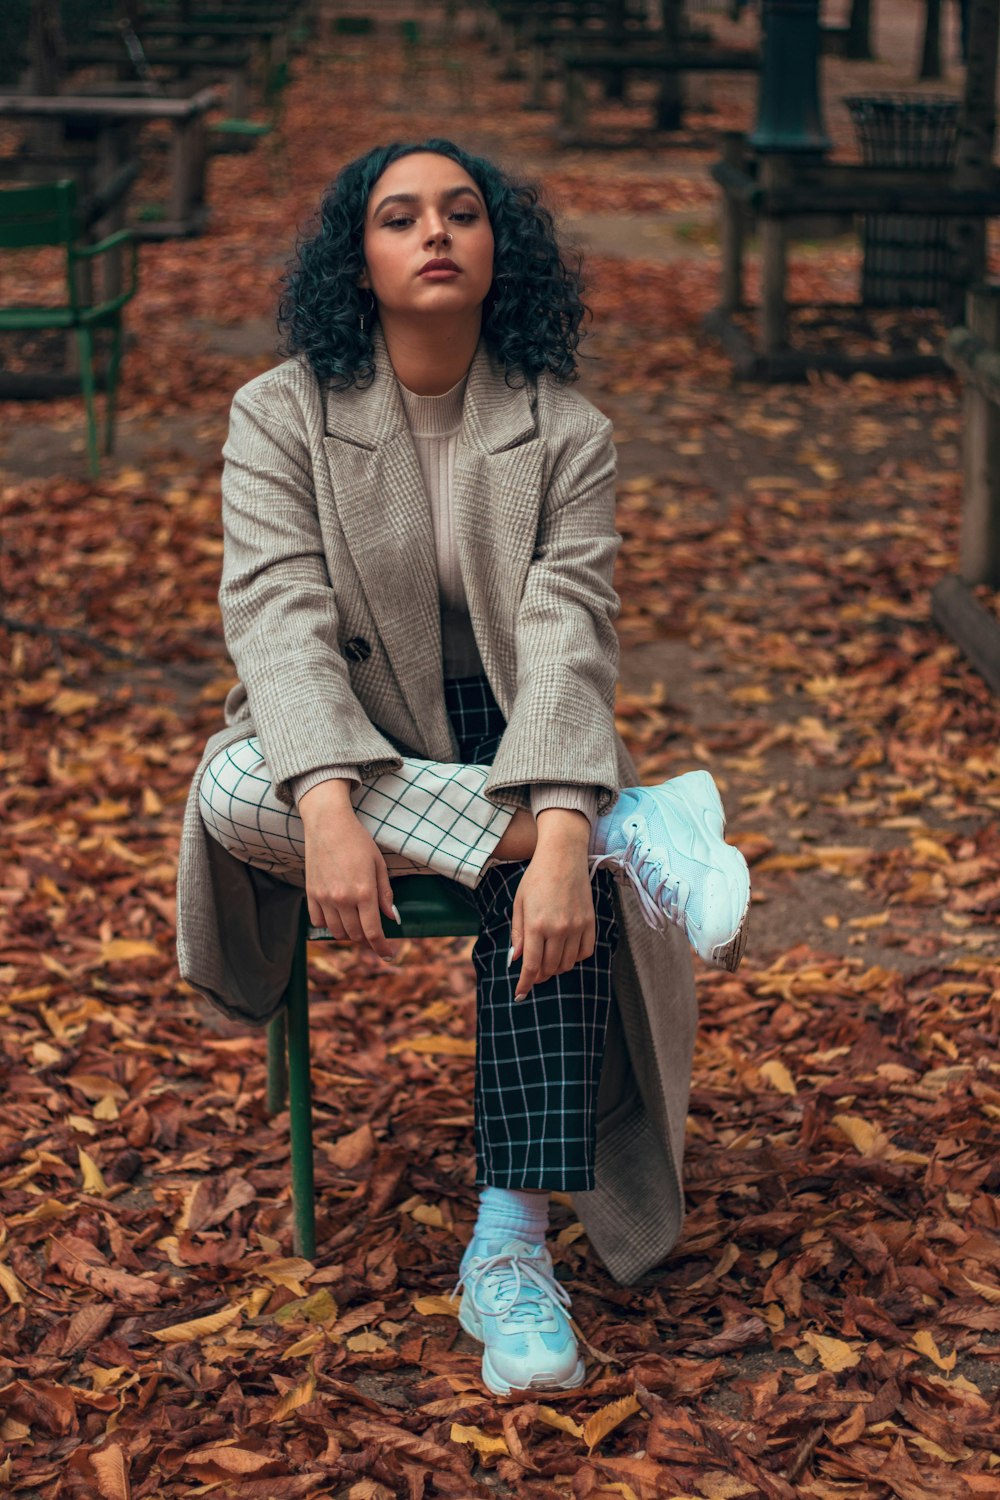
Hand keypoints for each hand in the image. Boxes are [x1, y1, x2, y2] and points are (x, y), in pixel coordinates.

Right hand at [298, 780, 398, 961]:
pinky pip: (319, 922)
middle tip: (373, 932)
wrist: (328, 824)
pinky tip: (337, 914)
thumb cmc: (357, 841)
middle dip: (367, 938)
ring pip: (337, 932)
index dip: (381, 948)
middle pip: (355, 935)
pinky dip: (329, 924)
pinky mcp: (311, 894)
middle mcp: (343, 899)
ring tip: (356, 922)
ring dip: (348, 933)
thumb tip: (391, 917)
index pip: (373, 932)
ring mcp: (324, 898)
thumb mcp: (378, 864)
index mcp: (364, 892)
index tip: (387, 954)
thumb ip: (385, 894)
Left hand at [509, 810, 594, 1000]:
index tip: (520, 994)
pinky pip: (585, 952)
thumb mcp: (519, 903)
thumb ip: (518, 933)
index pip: (531, 965)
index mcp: (536, 925)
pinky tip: (565, 953)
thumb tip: (516, 958)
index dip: (525, 983)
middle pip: (549, 968)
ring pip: (567, 963)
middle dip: (539, 976)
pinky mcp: (590, 922)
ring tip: (547, 963)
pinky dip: (574, 958)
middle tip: (532, 976)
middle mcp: (558, 929)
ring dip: (555, 968)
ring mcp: (576, 926)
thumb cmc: (536, 877)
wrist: (563, 857)